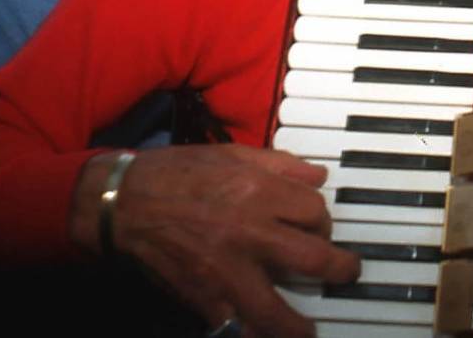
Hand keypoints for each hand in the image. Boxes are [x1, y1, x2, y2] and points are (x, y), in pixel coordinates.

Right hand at [71, 145, 358, 337]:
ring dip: (298, 325)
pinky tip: (262, 334)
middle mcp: (249, 233)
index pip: (315, 212)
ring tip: (309, 330)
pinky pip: (233, 327)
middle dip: (338, 268)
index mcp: (259, 192)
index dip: (323, 219)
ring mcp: (225, 271)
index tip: (320, 226)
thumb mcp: (235, 153)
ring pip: (274, 308)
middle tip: (347, 273)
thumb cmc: (180, 172)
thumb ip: (282, 166)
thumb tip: (318, 176)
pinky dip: (248, 334)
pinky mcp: (201, 298)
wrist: (126, 203)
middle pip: (311, 257)